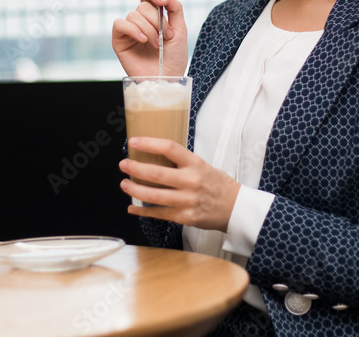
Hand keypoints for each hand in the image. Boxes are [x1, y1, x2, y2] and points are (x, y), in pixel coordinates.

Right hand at [111, 0, 187, 76]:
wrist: (167, 79)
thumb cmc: (173, 58)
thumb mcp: (180, 30)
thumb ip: (174, 8)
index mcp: (153, 16)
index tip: (164, 1)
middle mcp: (140, 22)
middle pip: (143, 5)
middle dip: (157, 19)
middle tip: (167, 36)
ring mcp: (129, 31)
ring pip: (134, 14)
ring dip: (149, 29)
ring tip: (156, 44)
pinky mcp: (119, 41)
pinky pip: (120, 24)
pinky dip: (133, 29)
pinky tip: (143, 40)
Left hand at [119, 137, 239, 231]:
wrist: (234, 208)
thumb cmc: (217, 184)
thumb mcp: (202, 166)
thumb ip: (181, 163)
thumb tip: (154, 156)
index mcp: (195, 164)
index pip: (169, 148)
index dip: (149, 143)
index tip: (134, 142)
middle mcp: (190, 181)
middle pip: (156, 174)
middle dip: (135, 169)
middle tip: (124, 165)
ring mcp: (186, 201)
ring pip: (153, 196)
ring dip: (134, 190)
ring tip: (124, 184)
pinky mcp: (184, 217)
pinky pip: (158, 213)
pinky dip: (142, 211)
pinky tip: (132, 207)